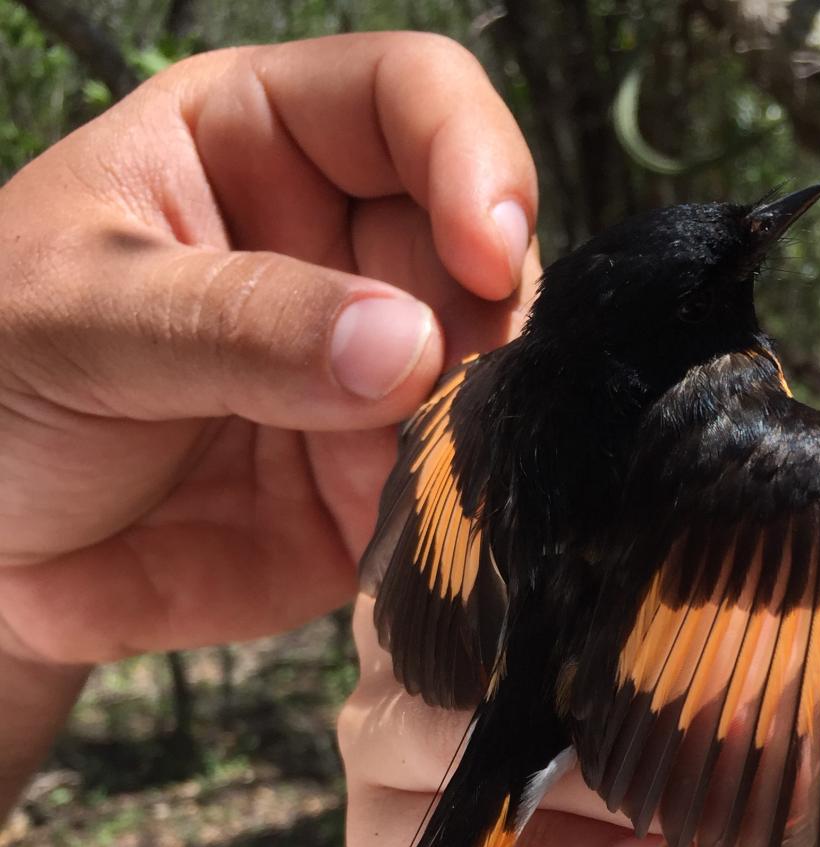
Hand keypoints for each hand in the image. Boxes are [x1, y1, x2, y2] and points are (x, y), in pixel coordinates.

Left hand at [0, 33, 537, 665]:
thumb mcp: (79, 320)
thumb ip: (237, 323)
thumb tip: (407, 346)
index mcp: (259, 149)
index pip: (409, 100)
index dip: (471, 156)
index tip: (486, 254)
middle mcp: (338, 254)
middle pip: (475, 246)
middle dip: (481, 316)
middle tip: (443, 391)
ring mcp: (370, 374)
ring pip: (490, 370)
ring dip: (481, 418)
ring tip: (420, 466)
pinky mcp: (381, 479)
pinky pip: (458, 483)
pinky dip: (463, 503)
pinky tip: (421, 524)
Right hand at [340, 594, 819, 846]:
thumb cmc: (689, 798)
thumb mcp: (729, 729)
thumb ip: (736, 682)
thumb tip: (760, 665)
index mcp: (486, 610)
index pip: (474, 546)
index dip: (543, 563)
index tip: (633, 589)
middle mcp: (418, 675)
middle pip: (438, 639)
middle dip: (558, 677)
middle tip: (657, 714)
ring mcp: (389, 774)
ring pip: (435, 745)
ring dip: (573, 781)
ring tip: (674, 822)